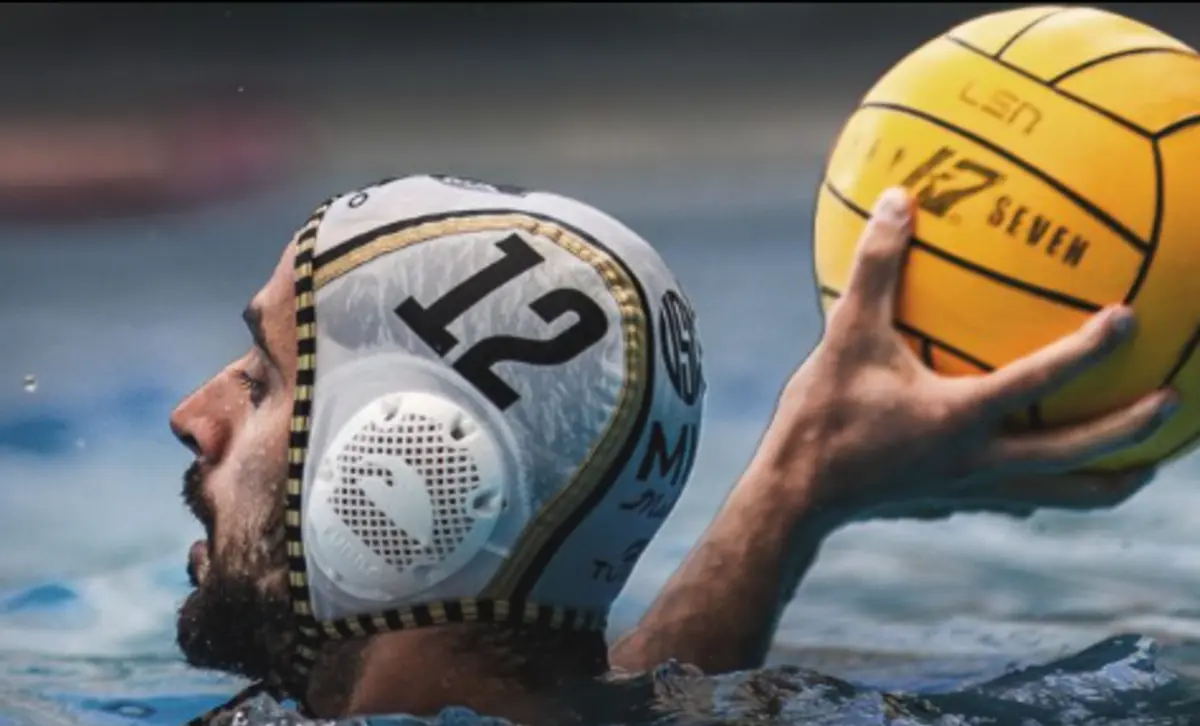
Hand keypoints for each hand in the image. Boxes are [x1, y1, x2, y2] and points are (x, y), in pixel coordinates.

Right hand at [768, 187, 1178, 521]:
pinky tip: (1046, 468)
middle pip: (1079, 458)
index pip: (1042, 381)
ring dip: (1109, 477)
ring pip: (1062, 495)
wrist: (794, 497)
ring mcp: (973, 492)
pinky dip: (1051, 484)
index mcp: (962, 417)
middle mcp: (981, 462)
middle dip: (1134, 433)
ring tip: (1144, 462)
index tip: (1129, 317)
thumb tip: (900, 200)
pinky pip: (1023, 497)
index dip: (1090, 349)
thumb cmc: (821, 417)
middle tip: (1173, 402)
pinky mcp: (955, 505)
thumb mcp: (844, 335)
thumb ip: (876, 268)